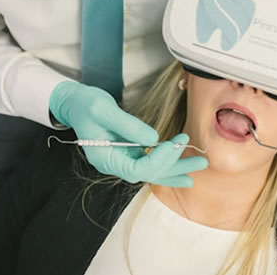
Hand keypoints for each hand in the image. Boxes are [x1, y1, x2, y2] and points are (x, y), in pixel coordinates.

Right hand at [49, 81, 207, 186]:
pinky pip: (149, 161)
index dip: (159, 160)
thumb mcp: (104, 110)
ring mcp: (121, 158)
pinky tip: (182, 165)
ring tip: (198, 166)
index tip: (174, 143)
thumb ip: (128, 125)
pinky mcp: (128, 151)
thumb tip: (155, 139)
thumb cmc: (85, 104)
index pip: (137, 169)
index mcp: (104, 158)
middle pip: (149, 173)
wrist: (75, 103)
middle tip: (200, 162)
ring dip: (175, 167)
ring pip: (152, 170)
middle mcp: (114, 163)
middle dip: (174, 167)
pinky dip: (166, 162)